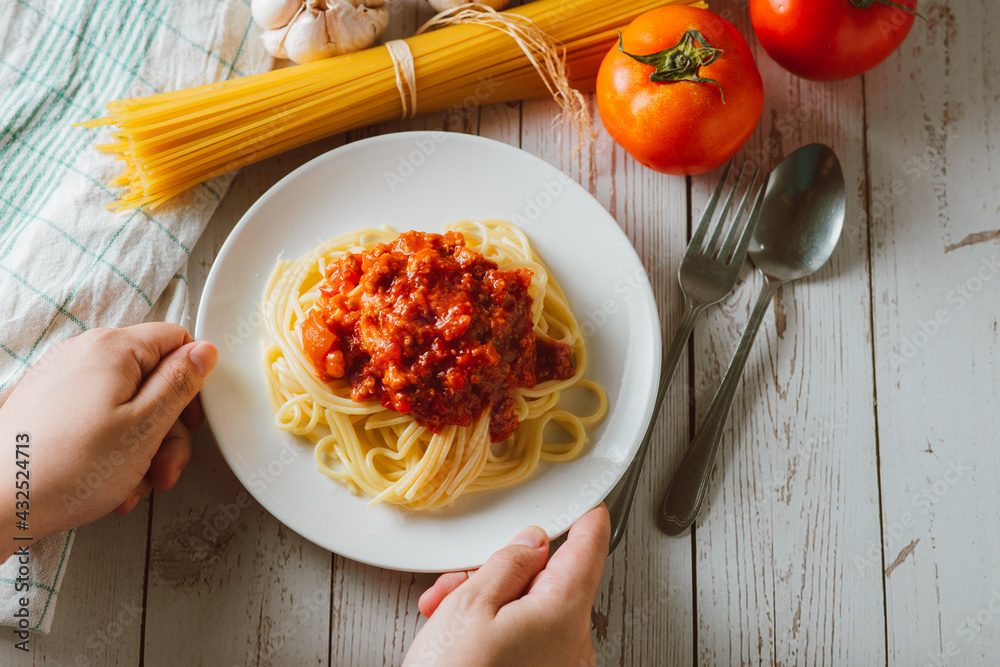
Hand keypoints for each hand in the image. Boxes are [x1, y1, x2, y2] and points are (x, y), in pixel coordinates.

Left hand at [0, 324, 216, 559]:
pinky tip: (110, 482)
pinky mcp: (48, 406)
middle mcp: (83, 354)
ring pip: (127, 405)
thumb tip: (204, 351)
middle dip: (167, 431)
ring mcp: (62, 380)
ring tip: (133, 485)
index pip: (176, 340)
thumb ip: (180, 383)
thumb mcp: (146, 426)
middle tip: (164, 469)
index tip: (190, 420)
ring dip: (142, 448)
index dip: (193, 381)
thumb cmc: (67, 467)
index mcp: (112, 348)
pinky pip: (97, 418)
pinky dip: (111, 448)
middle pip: (152, 380)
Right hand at [403, 505, 609, 666]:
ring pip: (530, 613)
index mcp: (563, 614)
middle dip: (502, 574)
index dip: (587, 521)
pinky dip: (493, 634)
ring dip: (488, 606)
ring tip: (444, 618)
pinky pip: (525, 644)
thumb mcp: (471, 605)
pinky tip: (456, 640)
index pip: (588, 550)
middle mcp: (572, 645)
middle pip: (549, 583)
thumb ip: (507, 564)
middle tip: (461, 581)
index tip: (590, 505)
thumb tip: (531, 544)